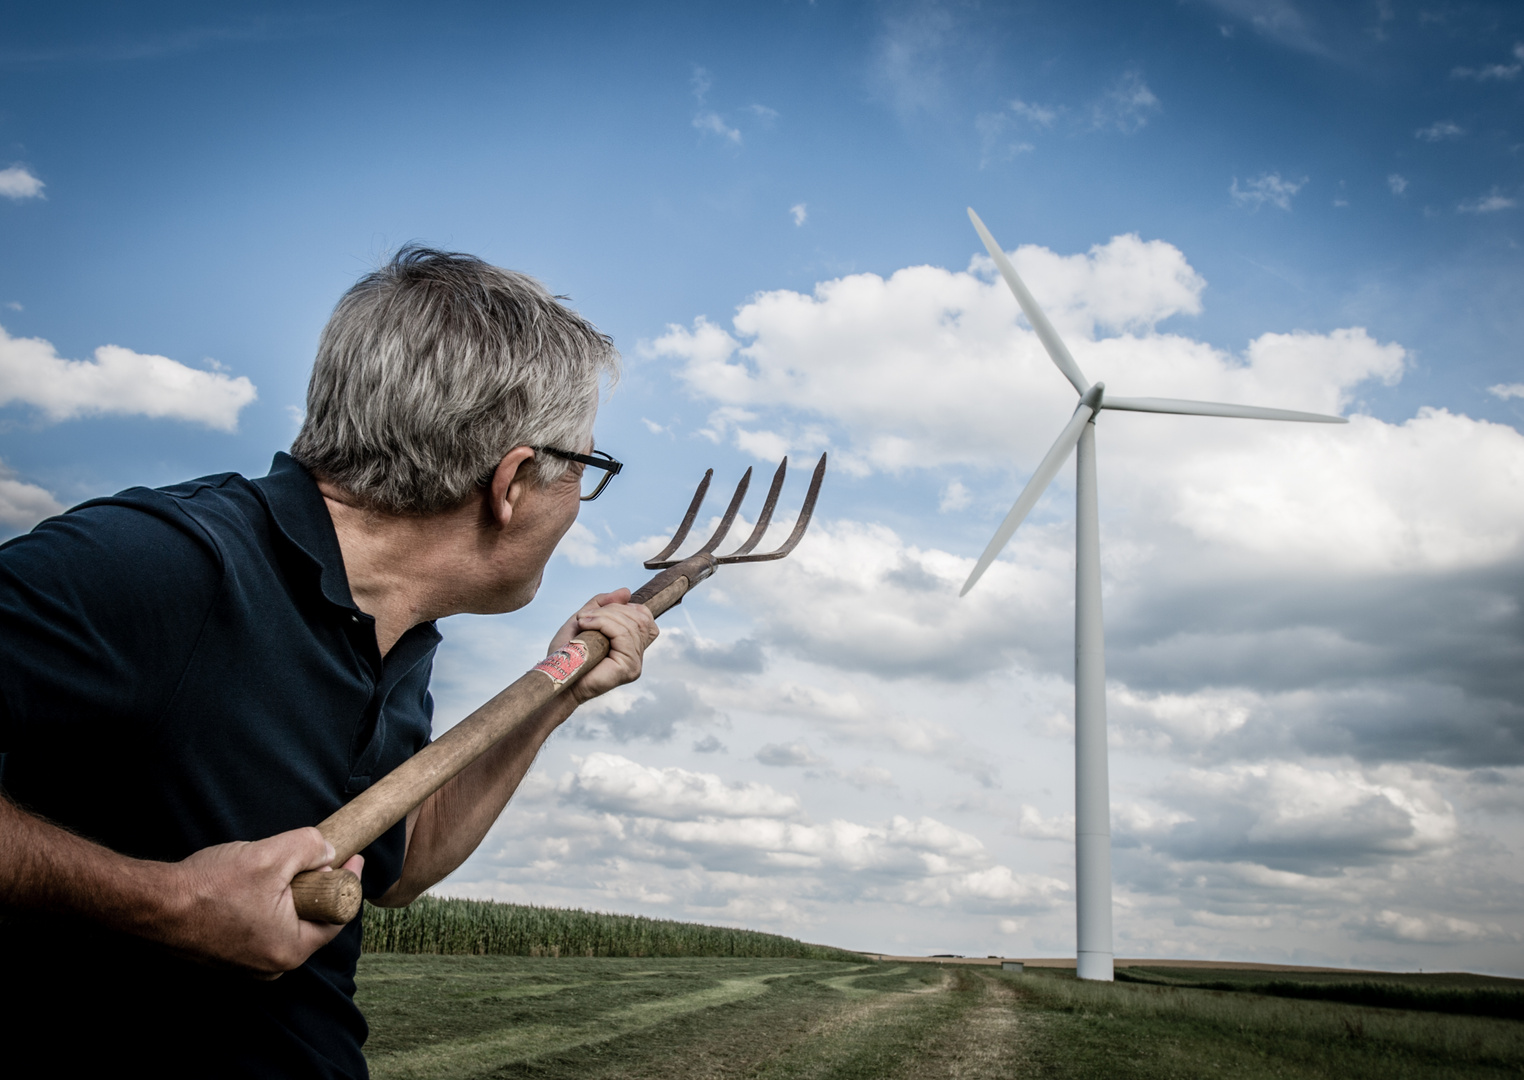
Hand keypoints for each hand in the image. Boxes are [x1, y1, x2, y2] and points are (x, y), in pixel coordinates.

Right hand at [162, 827, 364, 975]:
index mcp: (291, 948)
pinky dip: (265, 905)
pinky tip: (251, 884)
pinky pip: (262, 928)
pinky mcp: (229, 957)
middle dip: (314, 887)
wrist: (154, 906)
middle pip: (312, 920)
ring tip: (271, 869)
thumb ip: (311, 849)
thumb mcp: (272, 855)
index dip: (348, 881)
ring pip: (285, 922)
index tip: (353, 857)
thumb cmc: (210, 888)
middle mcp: (272, 966)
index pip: (338, 915)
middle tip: (309, 859)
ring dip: (287, 895)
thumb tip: (328, 853)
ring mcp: (249, 965)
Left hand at [547, 588, 658, 705]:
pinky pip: (623, 635)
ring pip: (631, 625)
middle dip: (611, 609)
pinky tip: (586, 626)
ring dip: (603, 616)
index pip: (645, 617)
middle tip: (584, 616)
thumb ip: (603, 605)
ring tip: (582, 621)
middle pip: (639, 618)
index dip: (626, 607)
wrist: (556, 676)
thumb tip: (626, 592)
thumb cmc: (568, 653)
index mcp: (631, 645)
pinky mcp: (629, 668)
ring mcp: (635, 663)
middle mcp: (638, 655)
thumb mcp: (585, 620)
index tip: (599, 612)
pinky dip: (603, 624)